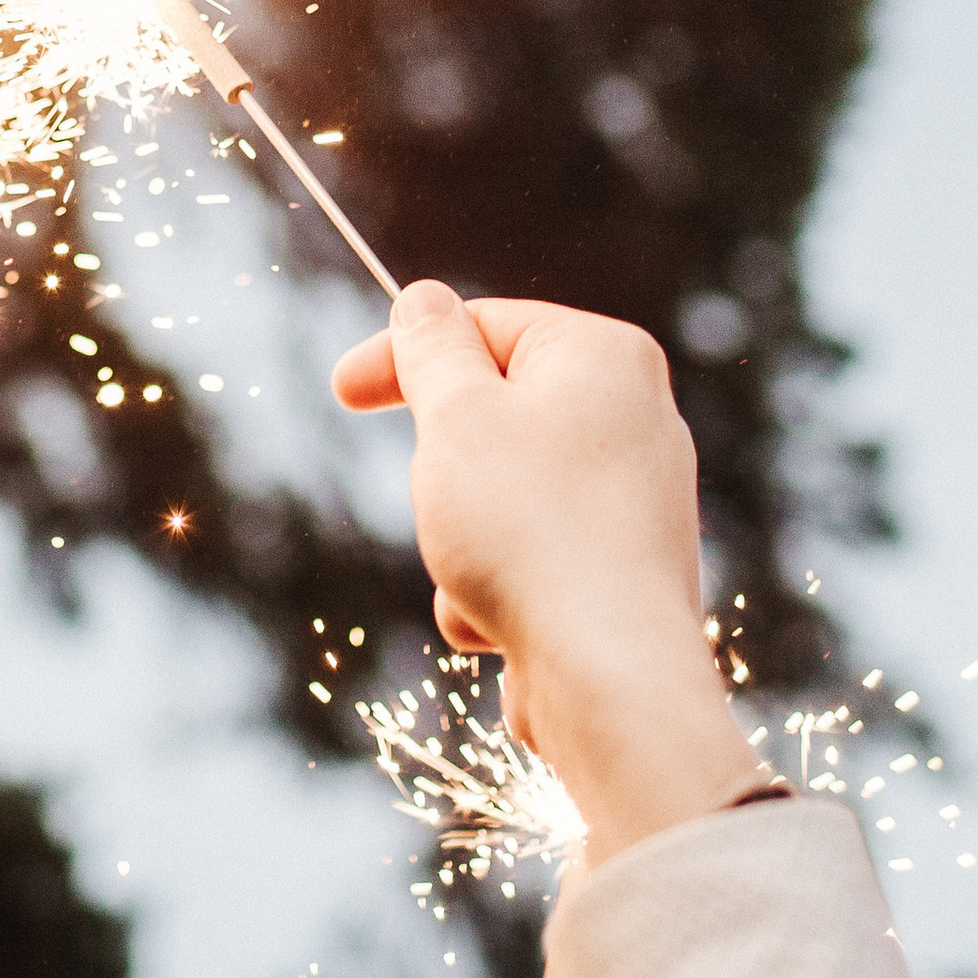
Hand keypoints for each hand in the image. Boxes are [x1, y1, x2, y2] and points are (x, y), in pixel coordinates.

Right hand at [333, 282, 762, 863]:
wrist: (607, 677)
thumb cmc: (528, 529)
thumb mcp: (455, 413)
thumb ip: (431, 347)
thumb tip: (424, 300)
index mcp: (605, 356)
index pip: (485, 324)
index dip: (404, 354)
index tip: (342, 391)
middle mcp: (635, 417)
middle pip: (492, 412)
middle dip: (443, 466)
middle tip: (433, 495)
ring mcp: (633, 499)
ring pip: (501, 492)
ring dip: (460, 535)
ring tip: (475, 570)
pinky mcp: (620, 572)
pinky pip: (530, 556)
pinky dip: (496, 586)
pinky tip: (501, 624)